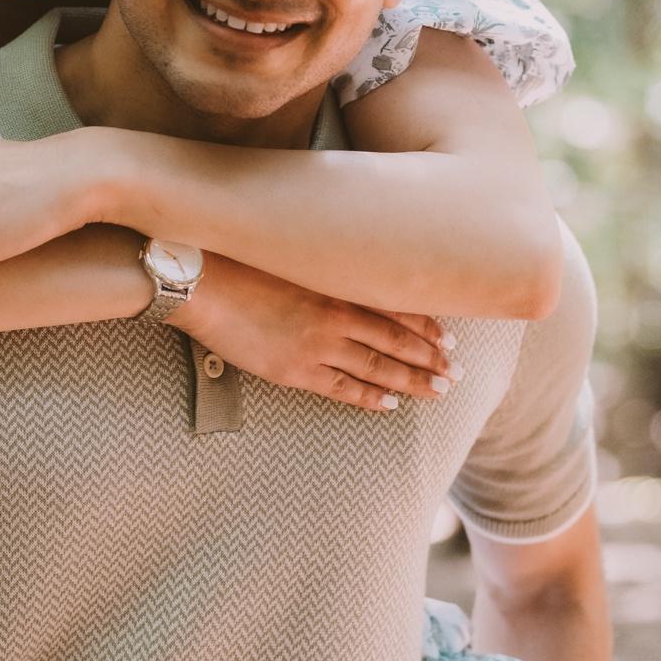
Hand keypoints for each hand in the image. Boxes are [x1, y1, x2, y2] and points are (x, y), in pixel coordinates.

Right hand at [173, 254, 456, 410]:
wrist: (202, 282)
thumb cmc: (242, 261)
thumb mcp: (294, 256)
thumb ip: (325, 269)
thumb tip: (348, 273)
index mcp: (338, 284)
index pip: (396, 309)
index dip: (426, 327)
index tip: (449, 338)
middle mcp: (336, 316)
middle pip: (397, 342)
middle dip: (431, 358)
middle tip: (457, 372)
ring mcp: (318, 346)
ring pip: (378, 368)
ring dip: (412, 381)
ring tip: (438, 391)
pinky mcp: (295, 370)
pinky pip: (342, 389)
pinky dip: (369, 397)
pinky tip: (390, 403)